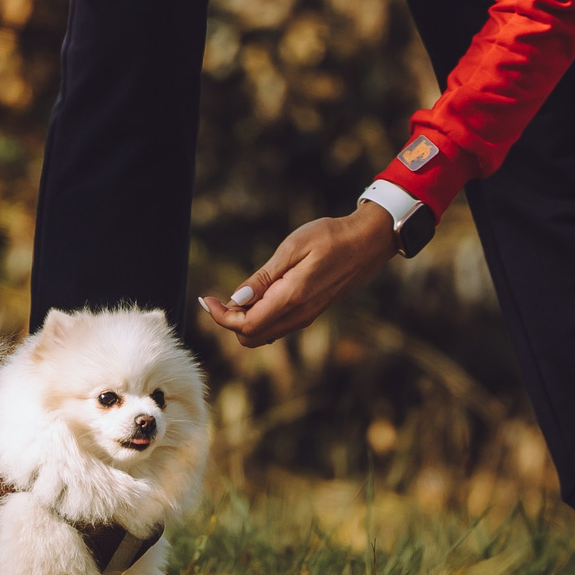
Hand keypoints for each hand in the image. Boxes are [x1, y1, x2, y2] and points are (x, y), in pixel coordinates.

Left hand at [201, 208, 399, 346]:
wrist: (368, 242)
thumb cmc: (330, 237)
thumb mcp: (292, 248)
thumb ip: (263, 279)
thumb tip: (236, 302)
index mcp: (291, 298)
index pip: (245, 326)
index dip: (221, 317)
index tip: (206, 299)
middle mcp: (298, 315)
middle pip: (251, 337)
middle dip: (230, 322)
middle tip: (221, 297)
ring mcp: (306, 317)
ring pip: (263, 334)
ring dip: (245, 321)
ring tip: (240, 294)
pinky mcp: (310, 312)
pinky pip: (277, 326)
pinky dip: (260, 317)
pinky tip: (259, 294)